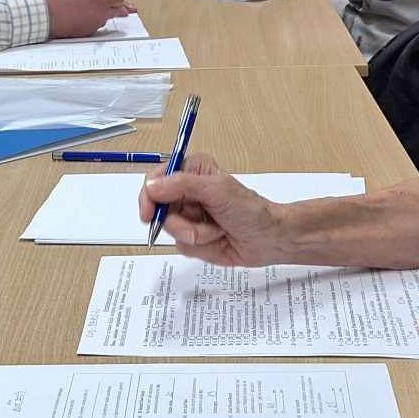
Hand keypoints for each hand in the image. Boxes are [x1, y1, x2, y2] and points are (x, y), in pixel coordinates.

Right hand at [39, 0, 130, 38]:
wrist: (42, 14)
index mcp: (101, 0)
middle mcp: (101, 15)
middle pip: (118, 9)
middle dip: (113, 2)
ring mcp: (93, 26)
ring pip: (106, 17)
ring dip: (101, 10)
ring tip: (87, 3)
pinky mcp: (85, 33)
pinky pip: (94, 24)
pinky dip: (91, 18)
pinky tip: (80, 11)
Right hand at [138, 158, 283, 265]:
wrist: (270, 238)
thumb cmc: (250, 210)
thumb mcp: (216, 190)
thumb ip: (182, 185)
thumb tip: (152, 186)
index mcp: (191, 171)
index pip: (155, 180)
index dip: (148, 197)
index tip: (149, 214)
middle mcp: (186, 192)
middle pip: (158, 210)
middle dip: (181, 222)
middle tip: (202, 225)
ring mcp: (188, 216)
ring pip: (170, 231)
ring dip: (195, 235)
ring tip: (217, 230)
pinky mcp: (193, 238)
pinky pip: (181, 246)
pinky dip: (200, 246)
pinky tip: (217, 240)